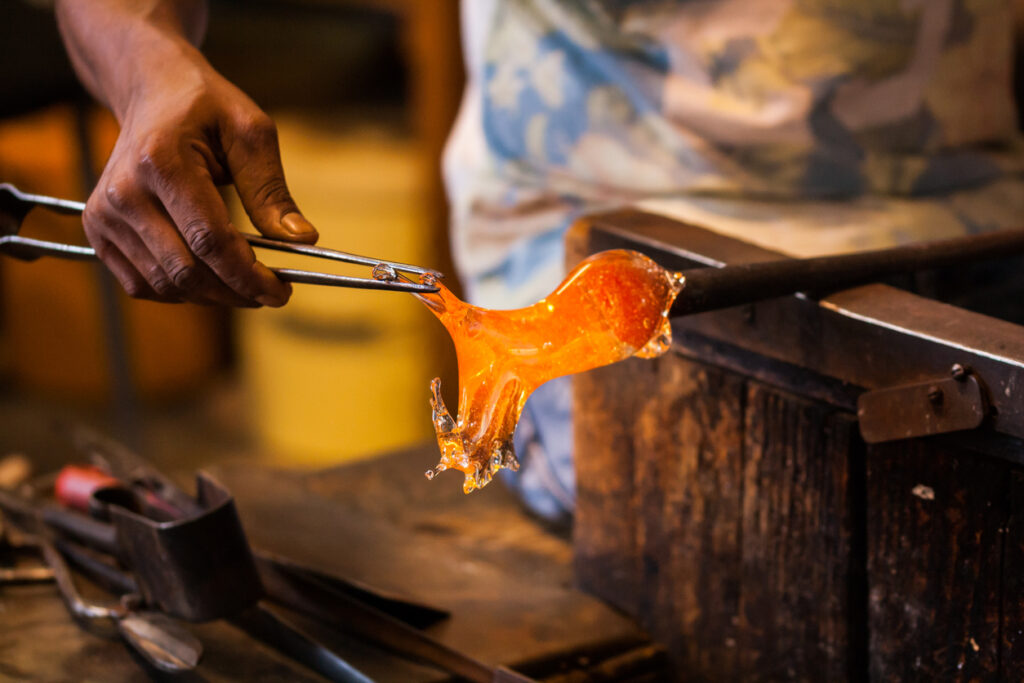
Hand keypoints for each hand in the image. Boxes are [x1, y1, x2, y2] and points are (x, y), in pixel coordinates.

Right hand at [83, 53, 316, 305]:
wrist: (151, 93)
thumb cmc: (206, 109)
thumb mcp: (250, 133)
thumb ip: (271, 190)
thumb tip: (302, 239)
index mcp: (161, 162)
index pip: (209, 241)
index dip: (249, 276)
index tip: (282, 293)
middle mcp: (124, 193)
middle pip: (186, 271)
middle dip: (236, 292)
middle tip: (271, 293)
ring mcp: (105, 215)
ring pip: (166, 285)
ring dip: (213, 295)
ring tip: (245, 283)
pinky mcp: (98, 231)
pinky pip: (143, 285)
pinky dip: (182, 292)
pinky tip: (211, 277)